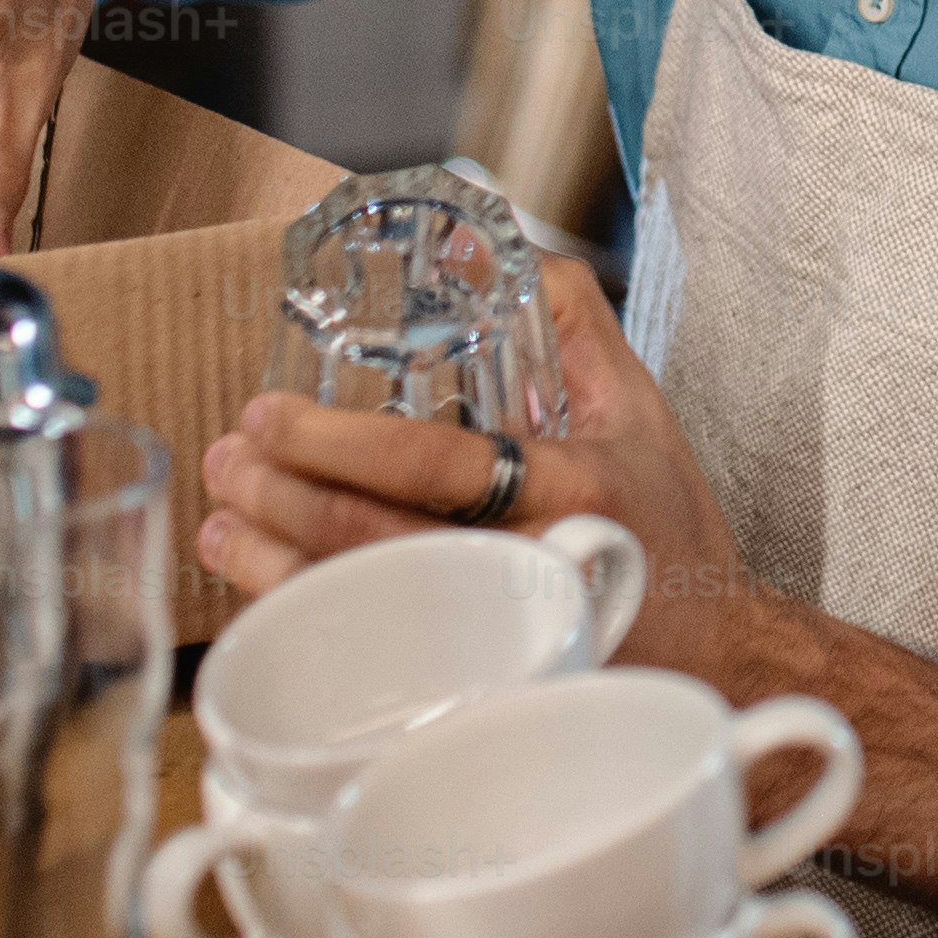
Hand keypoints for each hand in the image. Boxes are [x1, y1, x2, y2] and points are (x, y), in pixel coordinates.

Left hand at [197, 263, 764, 678]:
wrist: (715, 651)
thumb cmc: (668, 524)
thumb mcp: (637, 406)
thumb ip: (569, 320)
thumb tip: (490, 246)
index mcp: (569, 489)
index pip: (435, 465)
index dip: (339, 443)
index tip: (269, 416)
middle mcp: (530, 566)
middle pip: (377, 541)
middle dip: (283, 497)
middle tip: (229, 459)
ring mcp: (500, 640)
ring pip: (363, 610)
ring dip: (273, 565)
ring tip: (222, 520)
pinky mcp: (477, 691)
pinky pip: (372, 665)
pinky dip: (309, 624)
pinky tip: (266, 590)